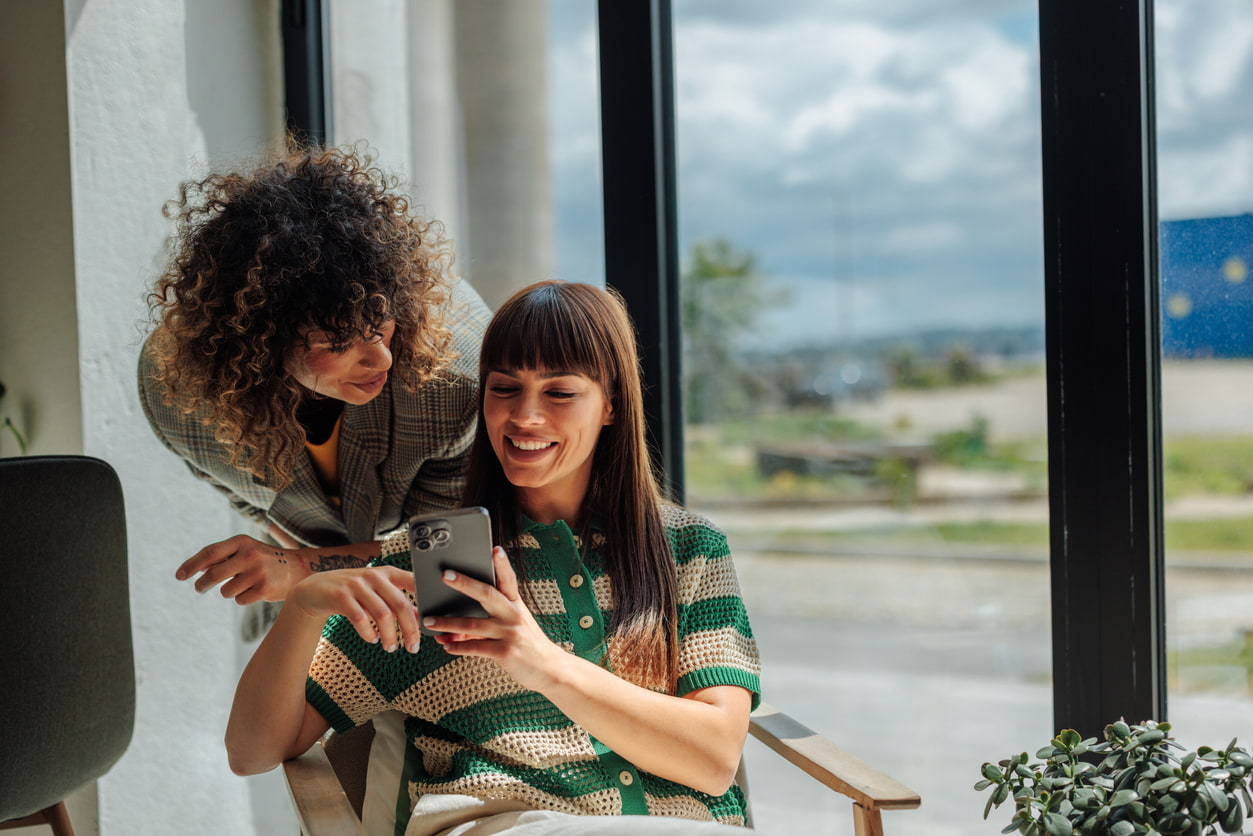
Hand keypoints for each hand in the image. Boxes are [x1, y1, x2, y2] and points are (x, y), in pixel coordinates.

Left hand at [176, 534, 311, 603]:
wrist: (298, 568)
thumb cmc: (263, 560)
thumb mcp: (245, 551)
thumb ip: (221, 557)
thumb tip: (193, 569)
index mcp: (242, 542)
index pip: (210, 553)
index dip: (191, 565)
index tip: (179, 576)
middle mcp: (250, 555)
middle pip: (213, 574)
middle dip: (202, 584)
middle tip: (199, 588)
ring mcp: (258, 572)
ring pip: (226, 591)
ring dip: (230, 591)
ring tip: (244, 585)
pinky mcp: (265, 589)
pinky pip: (240, 600)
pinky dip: (244, 598)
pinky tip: (256, 591)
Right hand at [289, 566, 421, 652]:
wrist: (315, 589)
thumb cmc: (353, 592)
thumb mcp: (377, 592)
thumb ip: (397, 601)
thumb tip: (420, 617)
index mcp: (388, 573)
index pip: (414, 582)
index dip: (426, 599)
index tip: (432, 620)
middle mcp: (374, 576)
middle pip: (401, 605)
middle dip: (411, 629)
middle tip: (414, 647)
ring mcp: (357, 585)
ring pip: (382, 614)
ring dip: (390, 635)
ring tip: (391, 648)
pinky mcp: (341, 596)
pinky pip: (360, 619)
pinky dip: (369, 633)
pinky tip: (372, 640)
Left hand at [424, 547, 566, 689]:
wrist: (550, 669)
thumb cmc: (529, 644)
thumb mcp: (517, 623)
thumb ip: (493, 618)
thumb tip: (458, 621)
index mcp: (516, 604)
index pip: (508, 579)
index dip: (502, 564)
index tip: (494, 549)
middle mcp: (513, 615)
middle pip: (487, 594)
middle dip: (464, 583)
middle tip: (445, 575)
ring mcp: (509, 633)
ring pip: (473, 624)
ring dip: (448, 623)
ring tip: (429, 621)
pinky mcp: (505, 652)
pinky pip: (475, 647)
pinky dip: (458, 647)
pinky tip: (446, 646)